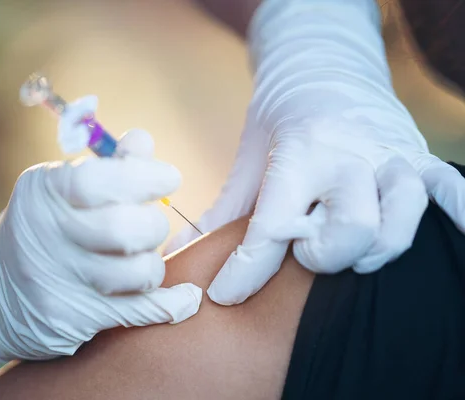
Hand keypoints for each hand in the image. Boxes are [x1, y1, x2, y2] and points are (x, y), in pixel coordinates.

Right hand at [0, 128, 201, 369]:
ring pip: (139, 273)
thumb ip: (109, 165)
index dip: (144, 177)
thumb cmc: (45, 226)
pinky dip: (173, 304)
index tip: (169, 178)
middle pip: (124, 230)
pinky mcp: (74, 320)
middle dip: (154, 224)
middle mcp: (48, 237)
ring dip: (152, 263)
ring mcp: (59, 282)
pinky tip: (184, 297)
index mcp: (45, 193)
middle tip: (151, 224)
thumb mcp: (61, 186)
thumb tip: (144, 142)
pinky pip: (141, 312)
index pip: (98, 182)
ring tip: (139, 257)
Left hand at [166, 0, 464, 304]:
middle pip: (349, 231)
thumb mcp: (248, 158)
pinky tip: (461, 234)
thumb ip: (225, 208)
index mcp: (298, 154)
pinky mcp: (415, 155)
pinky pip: (451, 187)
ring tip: (350, 250)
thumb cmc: (278, 118)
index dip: (245, 271)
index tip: (226, 295)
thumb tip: (186, 249)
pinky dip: (461, 214)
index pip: (272, 227)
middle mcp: (348, 156)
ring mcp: (388, 156)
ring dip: (373, 249)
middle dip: (322, 256)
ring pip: (399, 220)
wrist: (320, 67)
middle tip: (303, 252)